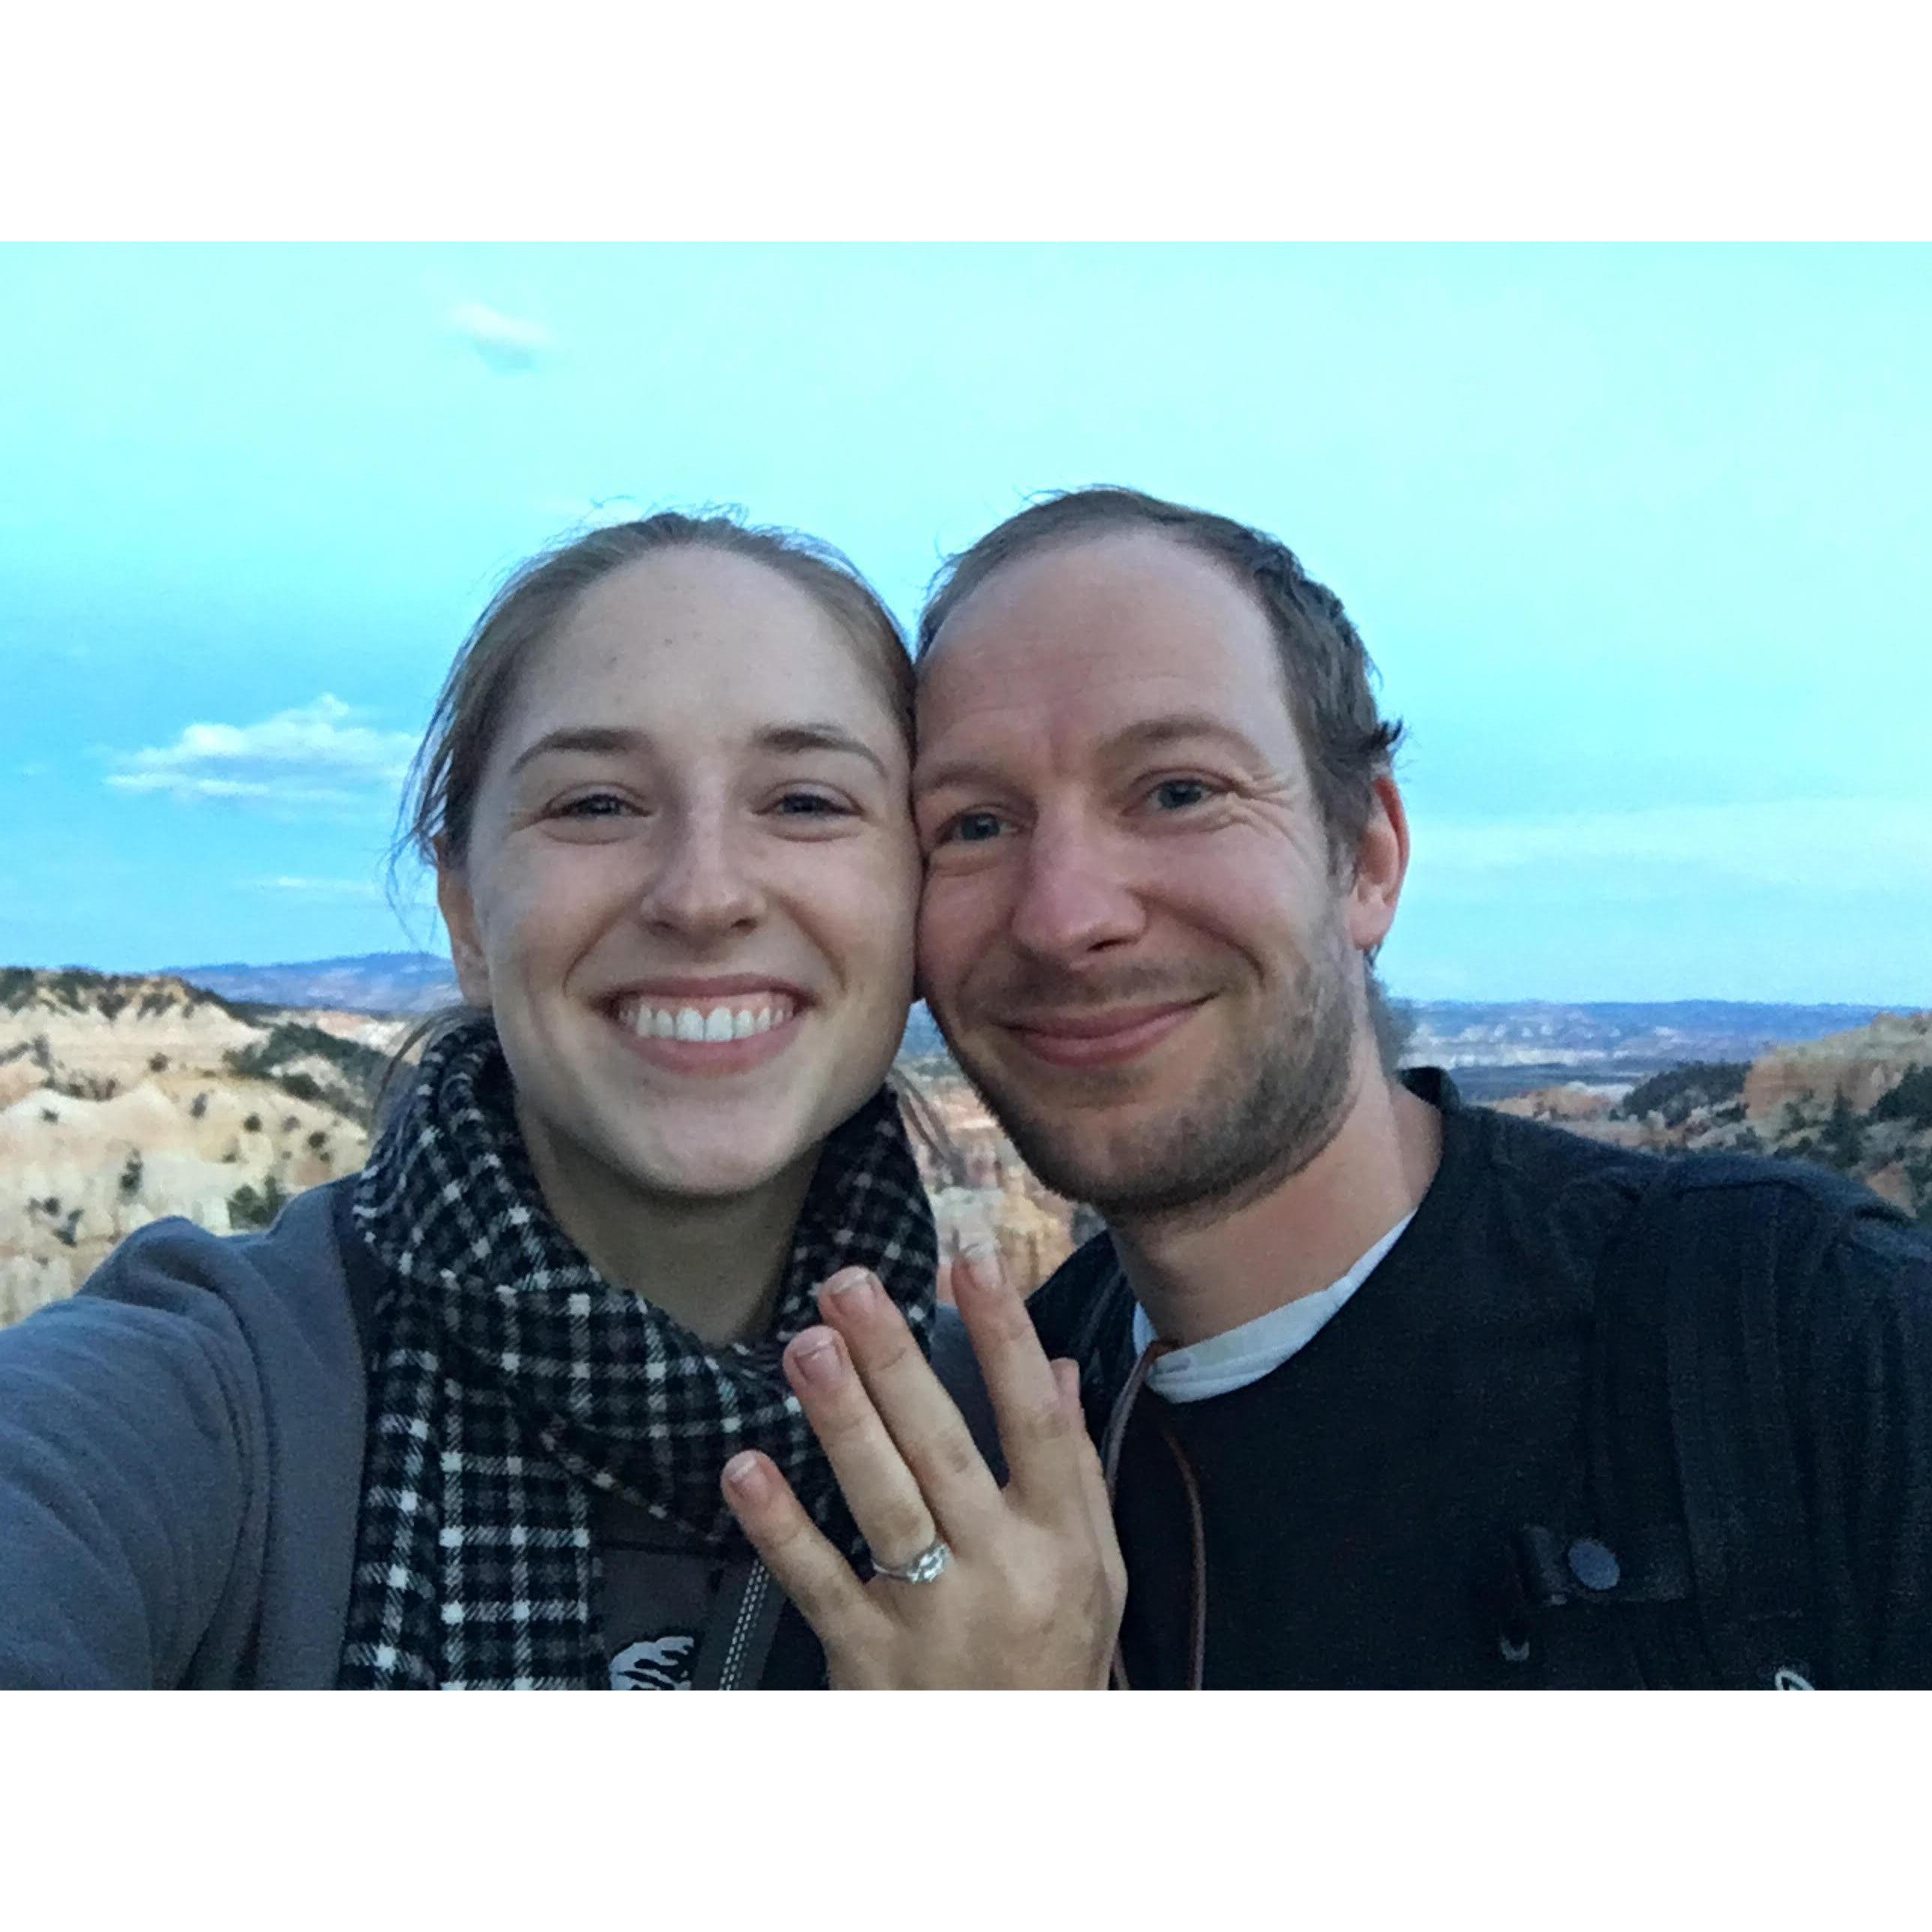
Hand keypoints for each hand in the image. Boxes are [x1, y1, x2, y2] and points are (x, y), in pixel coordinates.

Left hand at [720, 1243, 1125, 1687]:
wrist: (1021, 1789)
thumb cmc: (1055, 1663)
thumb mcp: (1096, 1570)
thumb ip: (1074, 1468)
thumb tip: (1056, 1366)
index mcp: (1061, 1540)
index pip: (1034, 1422)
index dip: (1003, 1337)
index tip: (968, 1261)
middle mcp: (1001, 1569)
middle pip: (945, 1448)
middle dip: (897, 1359)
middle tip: (849, 1284)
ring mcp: (932, 1615)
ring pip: (884, 1503)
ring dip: (842, 1420)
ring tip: (805, 1346)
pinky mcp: (867, 1658)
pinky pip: (819, 1582)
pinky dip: (781, 1527)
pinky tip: (746, 1468)